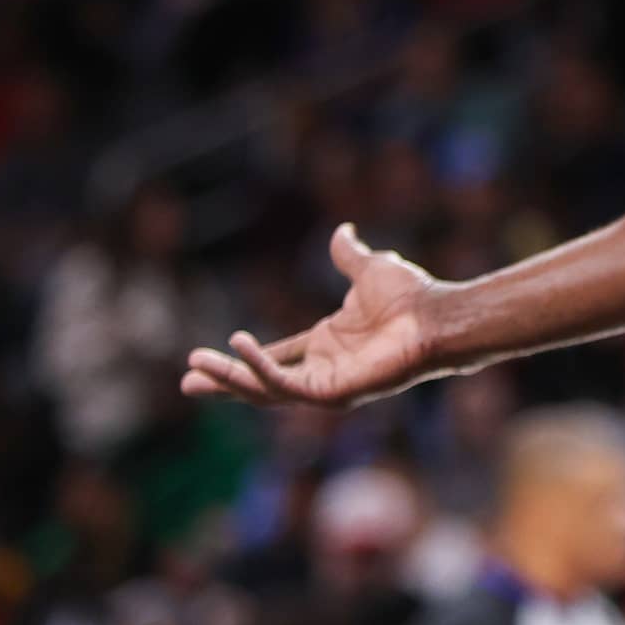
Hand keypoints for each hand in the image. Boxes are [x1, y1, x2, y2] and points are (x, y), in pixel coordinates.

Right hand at [180, 224, 446, 407]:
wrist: (436, 314)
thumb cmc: (412, 298)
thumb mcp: (369, 270)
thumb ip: (348, 256)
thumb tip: (342, 232)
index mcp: (328, 345)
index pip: (276, 357)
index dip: (243, 358)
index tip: (206, 358)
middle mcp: (325, 368)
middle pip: (263, 382)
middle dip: (225, 382)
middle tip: (188, 381)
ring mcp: (329, 384)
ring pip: (267, 391)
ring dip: (231, 380)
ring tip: (196, 369)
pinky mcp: (334, 392)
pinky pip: (288, 386)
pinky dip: (261, 370)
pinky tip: (240, 350)